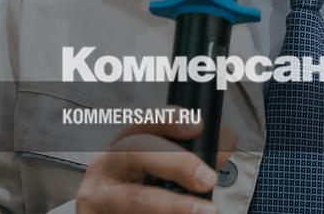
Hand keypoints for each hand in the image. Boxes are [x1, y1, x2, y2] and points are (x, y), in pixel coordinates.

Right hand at [75, 112, 237, 213]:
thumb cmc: (136, 187)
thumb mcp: (158, 165)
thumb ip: (192, 152)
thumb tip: (226, 140)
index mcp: (122, 145)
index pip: (143, 122)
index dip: (170, 119)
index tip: (198, 126)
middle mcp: (105, 168)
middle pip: (137, 153)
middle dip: (177, 163)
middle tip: (208, 179)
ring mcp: (97, 198)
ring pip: (135, 198)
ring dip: (173, 205)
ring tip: (206, 211)